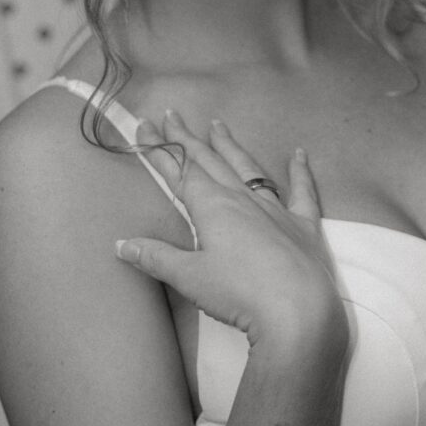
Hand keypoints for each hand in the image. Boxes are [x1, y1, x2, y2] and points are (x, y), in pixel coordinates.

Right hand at [116, 112, 345, 348]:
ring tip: (218, 125)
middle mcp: (242, 199)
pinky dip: (300, 171)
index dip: (160, 150)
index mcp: (213, 207)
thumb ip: (156, 258)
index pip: (180, 171)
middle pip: (210, 162)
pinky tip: (299, 154)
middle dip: (188, 139)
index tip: (145, 127)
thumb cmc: (239, 293)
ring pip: (249, 169)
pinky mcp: (303, 225)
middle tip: (172, 115)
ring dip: (231, 146)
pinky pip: (302, 191)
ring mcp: (276, 209)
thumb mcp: (189, 278)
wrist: (297, 310)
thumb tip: (122, 243)